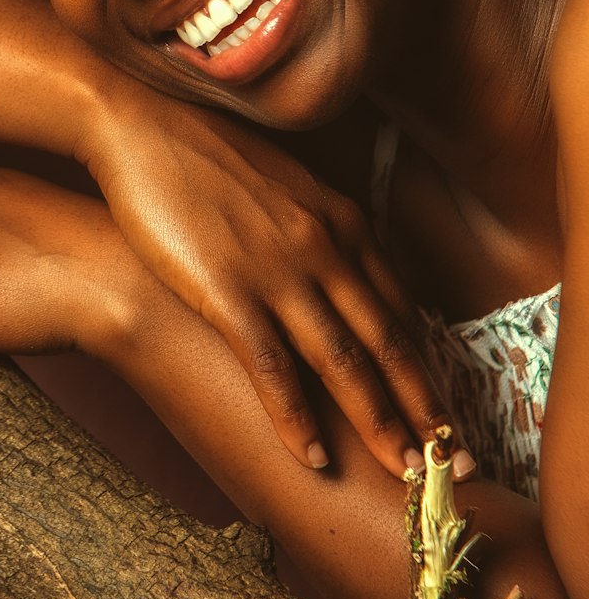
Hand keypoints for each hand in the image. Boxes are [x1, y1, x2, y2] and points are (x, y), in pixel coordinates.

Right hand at [77, 80, 468, 481]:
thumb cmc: (204, 152)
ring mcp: (278, 269)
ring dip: (381, 424)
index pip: (401, 306)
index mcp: (341, 220)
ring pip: (344, 361)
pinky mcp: (228, 290)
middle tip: (458, 459)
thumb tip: (338, 263)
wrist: (141, 124)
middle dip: (427, 408)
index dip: (429, 364)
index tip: (448, 407)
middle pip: (388, 342)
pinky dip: (296, 418)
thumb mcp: (284, 182)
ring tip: (408, 473)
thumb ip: (319, 225)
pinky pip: (273, 367)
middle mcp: (324, 246)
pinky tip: (312, 456)